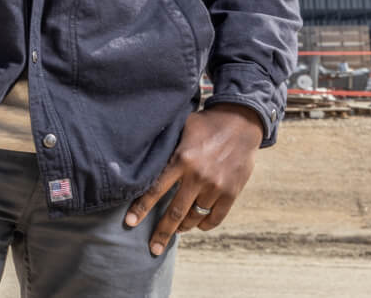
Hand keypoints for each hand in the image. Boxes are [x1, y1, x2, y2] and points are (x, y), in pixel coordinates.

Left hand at [125, 104, 263, 255]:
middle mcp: (197, 176)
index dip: (141, 208)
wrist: (240, 122)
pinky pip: (216, 217)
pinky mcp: (232, 192)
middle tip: (152, 248)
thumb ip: (165, 147)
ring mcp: (216, 186)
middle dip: (162, 232)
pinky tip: (197, 225)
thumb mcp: (180, 129)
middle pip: (175, 212)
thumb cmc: (205, 123)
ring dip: (183, 227)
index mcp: (181, 159)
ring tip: (176, 231)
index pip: (155, 189)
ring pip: (195, 216)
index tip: (129, 223)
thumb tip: (141, 158)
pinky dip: (205, 225)